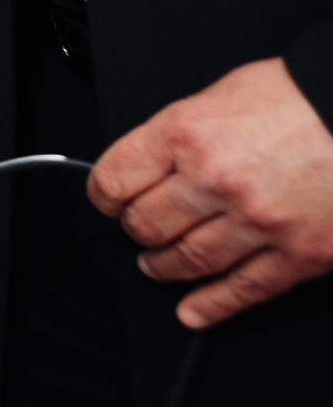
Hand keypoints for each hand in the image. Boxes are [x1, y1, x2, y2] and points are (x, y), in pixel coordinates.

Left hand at [89, 56, 332, 327]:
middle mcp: (216, 179)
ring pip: (190, 260)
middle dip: (136, 229)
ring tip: (156, 265)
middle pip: (148, 224)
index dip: (105, 195)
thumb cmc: (302, 96)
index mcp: (187, 133)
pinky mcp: (302, 252)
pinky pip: (247, 287)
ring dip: (165, 266)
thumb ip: (185, 133)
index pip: (115, 178)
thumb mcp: (223, 93)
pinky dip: (213, 305)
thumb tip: (156, 161)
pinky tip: (193, 312)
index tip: (108, 200)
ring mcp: (259, 221)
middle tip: (138, 230)